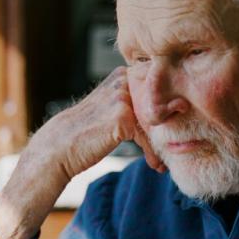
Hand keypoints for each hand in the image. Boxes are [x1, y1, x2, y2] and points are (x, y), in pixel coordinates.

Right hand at [35, 67, 164, 181]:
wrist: (62, 145)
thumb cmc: (90, 129)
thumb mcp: (113, 107)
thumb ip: (137, 101)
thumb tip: (176, 106)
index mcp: (123, 75)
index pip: (158, 92)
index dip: (167, 113)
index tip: (173, 132)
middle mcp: (122, 81)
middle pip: (159, 107)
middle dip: (166, 130)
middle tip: (172, 148)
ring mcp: (121, 97)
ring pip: (154, 123)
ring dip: (159, 144)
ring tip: (160, 161)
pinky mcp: (121, 117)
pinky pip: (146, 136)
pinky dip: (150, 151)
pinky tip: (152, 163)